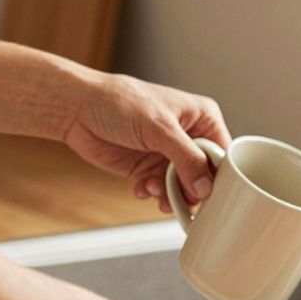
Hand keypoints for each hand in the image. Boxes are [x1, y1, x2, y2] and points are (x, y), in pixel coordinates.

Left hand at [63, 73, 231, 211]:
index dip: (218, 176)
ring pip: (184, 187)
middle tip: (178, 197)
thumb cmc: (118, 102)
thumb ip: (187, 158)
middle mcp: (189, 136)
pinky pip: (162, 190)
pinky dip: (154, 194)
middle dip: (191, 189)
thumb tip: (205, 187)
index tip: (208, 194)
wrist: (77, 109)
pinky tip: (141, 187)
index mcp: (202, 118)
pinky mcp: (149, 167)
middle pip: (205, 175)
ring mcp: (169, 154)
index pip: (223, 154)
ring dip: (171, 194)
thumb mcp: (159, 128)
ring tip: (153, 190)